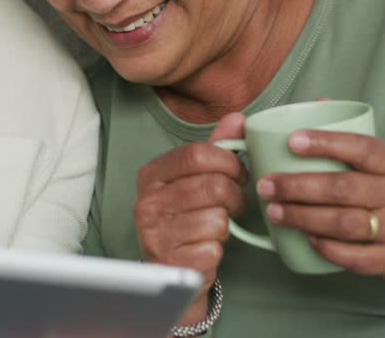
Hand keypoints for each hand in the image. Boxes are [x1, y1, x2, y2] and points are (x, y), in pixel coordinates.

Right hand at [134, 113, 247, 322]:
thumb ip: (216, 148)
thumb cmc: (185, 215)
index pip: (197, 154)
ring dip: (226, 224)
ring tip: (215, 225)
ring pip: (217, 218)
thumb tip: (237, 119)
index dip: (228, 162)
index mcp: (151, 175)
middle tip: (234, 202)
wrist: (169, 266)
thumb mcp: (194, 177)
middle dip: (234, 195)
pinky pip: (214, 247)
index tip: (238, 172)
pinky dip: (218, 247)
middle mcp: (147, 202)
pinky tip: (205, 246)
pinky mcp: (171, 261)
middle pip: (213, 186)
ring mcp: (156, 233)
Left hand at [258, 129, 384, 294]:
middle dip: (298, 186)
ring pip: (345, 223)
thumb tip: (317, 102)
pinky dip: (327, 248)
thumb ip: (353, 137)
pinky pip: (355, 256)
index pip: (362, 148)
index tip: (292, 140)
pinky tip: (305, 239)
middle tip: (267, 185)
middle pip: (343, 189)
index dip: (326, 143)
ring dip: (303, 217)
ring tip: (275, 211)